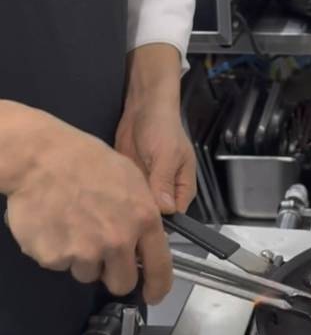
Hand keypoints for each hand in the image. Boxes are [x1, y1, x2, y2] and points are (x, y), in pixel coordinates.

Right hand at [4, 111, 171, 303]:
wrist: (40, 157)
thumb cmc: (85, 159)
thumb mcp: (131, 178)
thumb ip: (144, 213)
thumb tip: (146, 238)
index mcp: (142, 220)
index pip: (160, 267)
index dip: (158, 286)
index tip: (153, 294)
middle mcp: (117, 241)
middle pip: (122, 283)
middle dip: (114, 274)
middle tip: (102, 253)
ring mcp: (84, 252)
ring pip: (87, 273)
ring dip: (82, 258)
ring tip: (72, 225)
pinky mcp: (54, 257)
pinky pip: (59, 264)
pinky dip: (56, 250)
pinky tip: (54, 224)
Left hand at [115, 44, 195, 214]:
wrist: (143, 107)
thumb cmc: (162, 127)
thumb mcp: (166, 155)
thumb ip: (164, 183)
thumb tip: (164, 211)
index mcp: (182, 189)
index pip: (175, 219)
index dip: (160, 226)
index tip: (141, 227)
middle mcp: (166, 191)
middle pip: (155, 217)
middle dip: (140, 219)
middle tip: (121, 219)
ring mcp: (147, 187)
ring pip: (137, 208)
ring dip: (126, 207)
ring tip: (111, 208)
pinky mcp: (131, 181)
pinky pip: (125, 195)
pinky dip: (116, 196)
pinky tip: (105, 196)